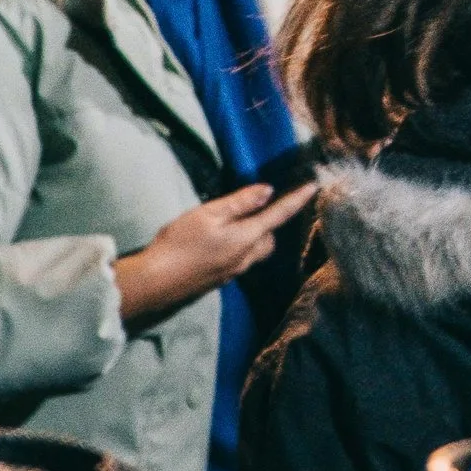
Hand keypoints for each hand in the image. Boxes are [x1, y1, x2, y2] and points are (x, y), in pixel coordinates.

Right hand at [115, 178, 317, 329]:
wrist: (156, 284)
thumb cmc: (181, 243)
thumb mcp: (209, 214)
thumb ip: (239, 203)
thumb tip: (268, 191)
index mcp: (247, 238)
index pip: (279, 215)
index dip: (297, 200)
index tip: (313, 186)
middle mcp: (246, 258)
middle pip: (270, 239)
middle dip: (271, 224)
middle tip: (260, 207)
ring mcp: (233, 272)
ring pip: (256, 252)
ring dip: (256, 237)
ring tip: (239, 223)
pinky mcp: (219, 280)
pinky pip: (240, 261)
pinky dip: (240, 248)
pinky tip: (221, 243)